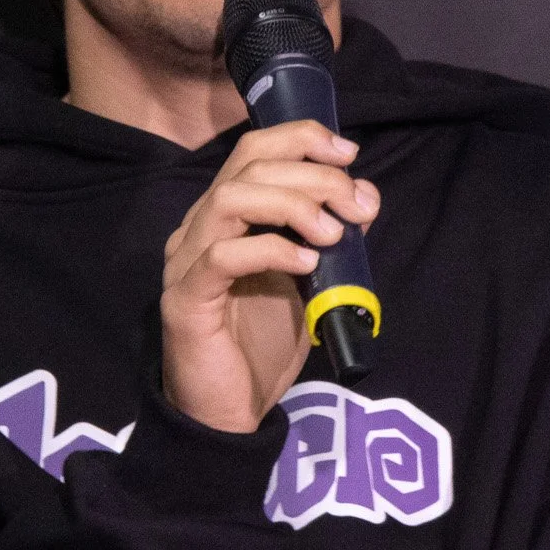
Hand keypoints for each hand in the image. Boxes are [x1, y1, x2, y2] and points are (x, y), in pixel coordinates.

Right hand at [161, 121, 379, 433]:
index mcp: (225, 215)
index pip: (254, 148)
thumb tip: (364, 195)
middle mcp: (199, 227)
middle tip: (355, 208)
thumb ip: (332, 235)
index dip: (303, 139)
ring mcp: (187, 260)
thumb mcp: (311, 279)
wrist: (229, 410)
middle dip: (313, 175)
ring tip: (332, 235)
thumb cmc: (262, 344)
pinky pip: (223, 257)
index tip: (350, 154)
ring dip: (292, 204)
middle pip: (248, 165)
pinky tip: (307, 264)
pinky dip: (272, 250)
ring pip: (231, 199)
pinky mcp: (186, 299)